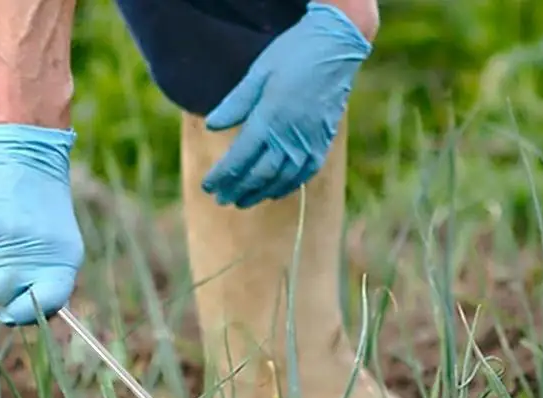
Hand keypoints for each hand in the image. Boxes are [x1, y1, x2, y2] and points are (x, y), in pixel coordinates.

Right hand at [0, 123, 83, 325]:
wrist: (28, 159)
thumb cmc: (46, 210)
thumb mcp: (64, 245)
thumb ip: (51, 281)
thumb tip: (34, 315)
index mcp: (62, 264)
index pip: (44, 307)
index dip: (24, 314)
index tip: (12, 311)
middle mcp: (32, 258)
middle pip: (0, 296)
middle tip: (4, 262)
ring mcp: (3, 244)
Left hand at [201, 1, 371, 208]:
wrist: (335, 49)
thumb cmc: (293, 55)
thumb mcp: (258, 72)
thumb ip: (235, 104)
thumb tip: (211, 126)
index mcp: (269, 119)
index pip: (239, 158)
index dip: (222, 176)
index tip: (207, 186)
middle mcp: (288, 138)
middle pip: (257, 175)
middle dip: (237, 190)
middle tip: (221, 200)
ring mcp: (307, 145)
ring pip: (279, 181)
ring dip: (258, 194)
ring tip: (242, 202)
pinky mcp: (321, 147)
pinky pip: (301, 177)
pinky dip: (284, 188)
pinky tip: (271, 193)